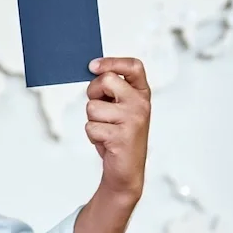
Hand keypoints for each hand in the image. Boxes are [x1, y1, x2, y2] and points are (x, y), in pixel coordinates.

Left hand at [85, 57, 150, 201]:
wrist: (126, 170)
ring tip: (106, 130)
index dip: (112, 62)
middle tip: (100, 110)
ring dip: (92, 120)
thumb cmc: (118, 135)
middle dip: (94, 93)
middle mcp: (141, 104)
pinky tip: (106, 142)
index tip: (92, 66)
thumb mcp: (119, 108)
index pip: (134, 66)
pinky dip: (92, 136)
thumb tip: (93, 69)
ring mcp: (133, 120)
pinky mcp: (122, 137)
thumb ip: (111, 90)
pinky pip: (91, 127)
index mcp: (142, 93)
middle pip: (107, 80)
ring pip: (93, 107)